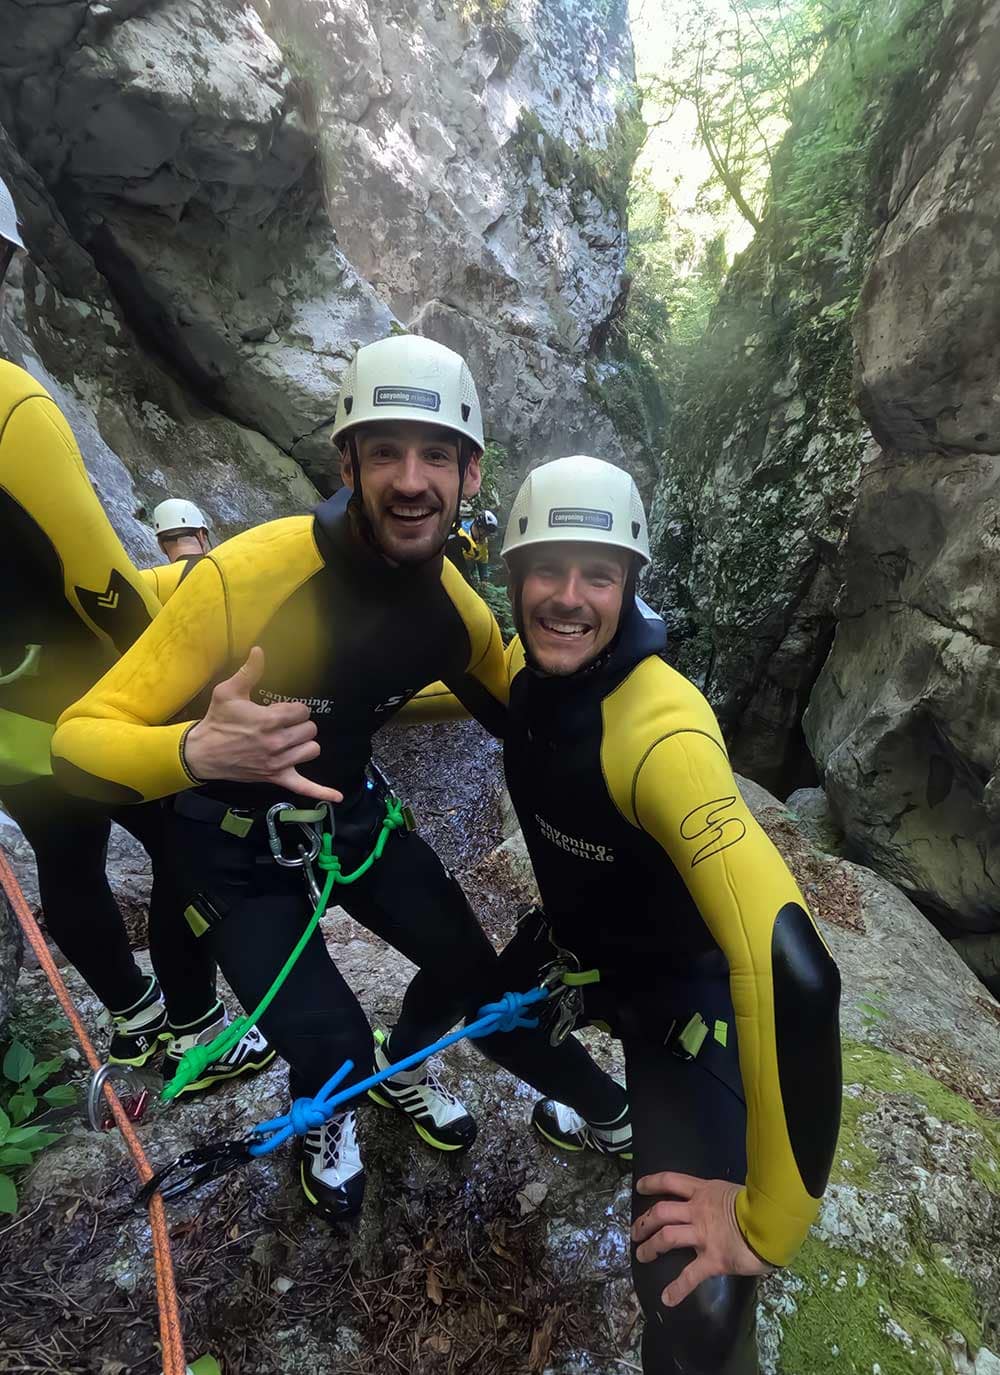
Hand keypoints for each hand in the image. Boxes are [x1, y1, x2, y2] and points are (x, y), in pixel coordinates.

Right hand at [183, 647, 342, 802]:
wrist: (203, 752)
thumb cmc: (217, 721)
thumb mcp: (228, 692)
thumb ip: (248, 671)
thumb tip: (259, 650)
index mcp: (269, 720)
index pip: (302, 711)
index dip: (294, 709)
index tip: (281, 711)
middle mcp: (277, 743)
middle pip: (310, 730)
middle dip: (300, 725)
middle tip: (283, 725)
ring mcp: (278, 762)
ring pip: (311, 750)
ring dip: (304, 744)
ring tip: (290, 740)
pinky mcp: (275, 777)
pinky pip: (303, 787)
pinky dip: (321, 791)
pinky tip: (337, 797)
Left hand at [631, 1172, 771, 1306]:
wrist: (774, 1221)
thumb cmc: (761, 1205)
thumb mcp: (734, 1193)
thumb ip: (721, 1200)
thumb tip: (721, 1208)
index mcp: (704, 1192)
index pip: (672, 1181)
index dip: (652, 1182)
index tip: (639, 1187)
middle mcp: (698, 1210)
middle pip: (661, 1211)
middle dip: (644, 1222)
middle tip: (635, 1232)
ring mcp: (703, 1234)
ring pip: (667, 1237)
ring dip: (650, 1247)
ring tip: (641, 1256)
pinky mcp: (712, 1259)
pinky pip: (690, 1275)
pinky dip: (677, 1288)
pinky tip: (667, 1298)